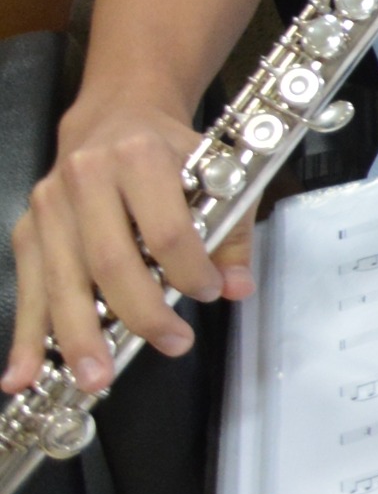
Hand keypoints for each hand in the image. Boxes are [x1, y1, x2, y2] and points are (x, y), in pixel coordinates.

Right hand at [5, 89, 243, 398]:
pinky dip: (26, 336)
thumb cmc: (172, 150)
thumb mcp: (215, 171)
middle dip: (140, 313)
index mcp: (139, 156)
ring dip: (78, 337)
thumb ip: (231, 231)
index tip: (211, 294)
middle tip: (173, 345)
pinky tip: (22, 374)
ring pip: (63, 280)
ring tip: (97, 378)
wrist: (116, 115)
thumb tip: (238, 287)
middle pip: (110, 259)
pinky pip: (28, 289)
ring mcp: (48, 205)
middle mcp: (86, 177)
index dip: (189, 268)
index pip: (165, 226)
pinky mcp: (26, 230)